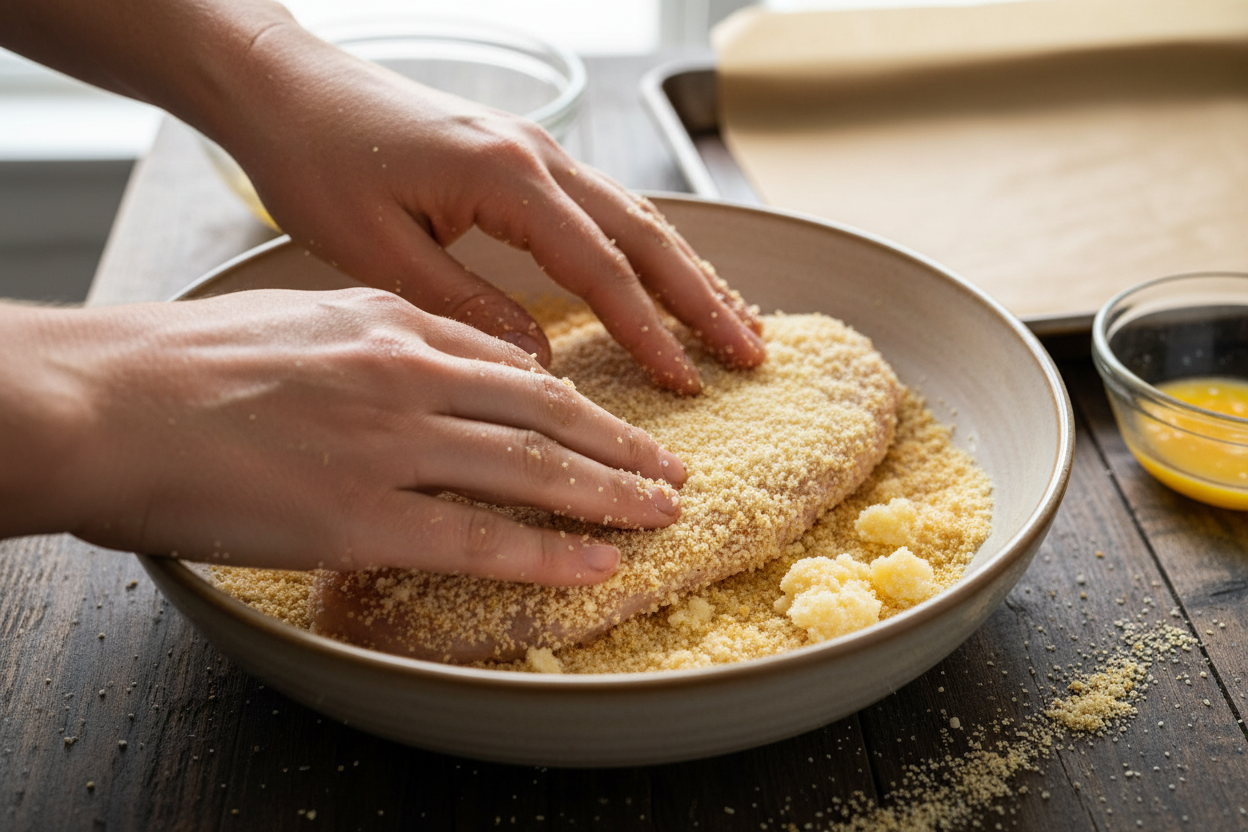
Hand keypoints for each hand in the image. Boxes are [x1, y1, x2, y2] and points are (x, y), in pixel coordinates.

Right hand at [0, 290, 684, 582]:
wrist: (104, 401)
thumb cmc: (184, 366)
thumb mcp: (299, 322)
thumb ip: (377, 341)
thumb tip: (433, 370)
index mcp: (390, 323)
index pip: (511, 364)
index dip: (575, 399)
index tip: (611, 422)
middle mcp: (408, 373)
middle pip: (546, 412)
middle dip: (620, 444)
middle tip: (670, 467)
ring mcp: (392, 444)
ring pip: (533, 468)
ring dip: (610, 492)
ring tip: (662, 510)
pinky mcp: (363, 515)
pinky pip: (481, 536)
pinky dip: (550, 551)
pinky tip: (597, 560)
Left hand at [218, 25, 765, 393]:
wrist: (285, 86)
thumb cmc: (316, 160)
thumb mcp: (378, 249)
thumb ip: (464, 304)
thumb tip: (538, 360)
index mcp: (505, 177)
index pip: (600, 265)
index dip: (647, 330)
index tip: (685, 382)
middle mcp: (537, 156)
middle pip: (645, 234)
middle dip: (703, 298)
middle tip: (752, 352)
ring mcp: (536, 151)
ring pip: (636, 216)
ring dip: (688, 271)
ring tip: (734, 322)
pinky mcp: (522, 157)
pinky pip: (605, 207)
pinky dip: (647, 249)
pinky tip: (666, 279)